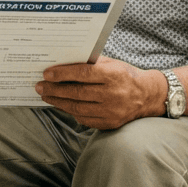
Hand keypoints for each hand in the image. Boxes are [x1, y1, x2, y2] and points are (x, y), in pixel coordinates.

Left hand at [35, 56, 159, 129]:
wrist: (147, 96)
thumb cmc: (124, 75)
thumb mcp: (111, 63)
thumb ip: (90, 63)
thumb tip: (62, 63)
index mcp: (114, 75)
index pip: (83, 74)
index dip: (63, 74)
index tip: (46, 73)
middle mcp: (113, 94)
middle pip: (77, 93)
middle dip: (54, 90)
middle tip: (39, 86)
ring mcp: (112, 111)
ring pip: (78, 108)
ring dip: (58, 102)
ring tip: (46, 96)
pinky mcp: (110, 123)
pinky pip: (84, 119)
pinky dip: (70, 111)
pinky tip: (61, 104)